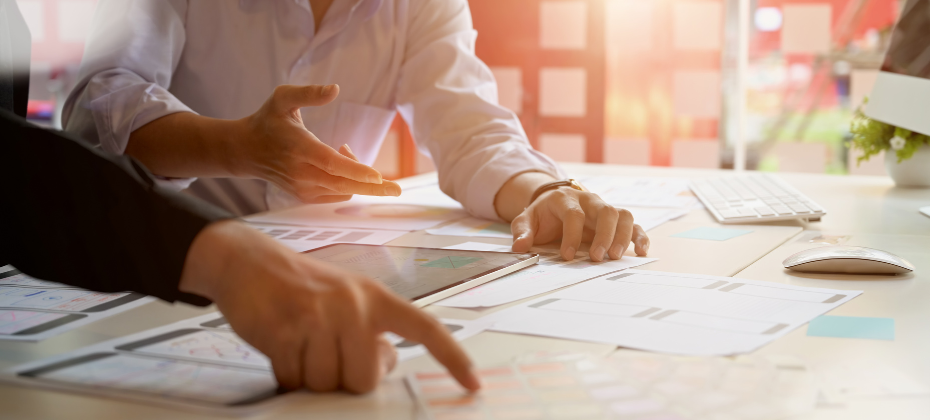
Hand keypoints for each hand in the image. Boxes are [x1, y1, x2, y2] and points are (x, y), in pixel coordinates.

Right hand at [179, 221, 479, 392]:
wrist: (248, 261)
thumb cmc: (302, 287)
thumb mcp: (347, 299)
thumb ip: (371, 331)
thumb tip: (386, 364)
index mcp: (375, 297)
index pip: (424, 328)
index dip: (451, 357)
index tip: (473, 384)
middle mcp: (354, 304)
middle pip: (365, 379)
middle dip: (342, 379)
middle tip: (323, 353)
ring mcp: (320, 316)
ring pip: (327, 384)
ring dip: (310, 376)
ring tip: (300, 344)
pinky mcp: (287, 330)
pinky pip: (294, 379)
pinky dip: (286, 374)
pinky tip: (281, 347)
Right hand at [234, 84, 401, 203]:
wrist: (246, 150)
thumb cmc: (268, 120)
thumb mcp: (283, 98)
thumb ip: (308, 93)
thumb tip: (335, 89)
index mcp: (299, 148)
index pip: (331, 164)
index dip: (355, 170)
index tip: (377, 176)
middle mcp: (301, 173)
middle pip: (343, 184)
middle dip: (372, 187)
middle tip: (398, 189)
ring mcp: (303, 188)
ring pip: (343, 190)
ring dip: (358, 175)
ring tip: (347, 149)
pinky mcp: (305, 197)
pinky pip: (337, 194)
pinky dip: (348, 182)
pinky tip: (342, 161)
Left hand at [503, 175, 649, 260]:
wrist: (554, 203)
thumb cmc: (542, 215)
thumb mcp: (527, 220)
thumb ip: (522, 231)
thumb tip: (520, 247)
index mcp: (566, 199)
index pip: (574, 214)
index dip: (572, 235)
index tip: (567, 255)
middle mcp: (589, 201)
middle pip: (605, 211)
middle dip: (604, 236)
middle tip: (597, 257)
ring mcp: (604, 209)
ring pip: (622, 215)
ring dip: (622, 236)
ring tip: (615, 257)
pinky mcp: (615, 220)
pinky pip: (633, 224)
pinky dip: (639, 237)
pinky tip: (640, 252)